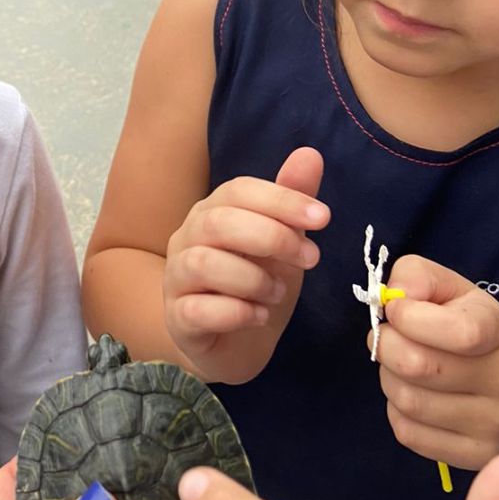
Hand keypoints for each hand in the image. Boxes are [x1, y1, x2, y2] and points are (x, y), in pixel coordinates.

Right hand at [163, 147, 328, 381]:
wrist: (233, 346)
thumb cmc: (255, 287)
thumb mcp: (282, 243)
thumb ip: (290, 201)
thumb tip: (310, 154)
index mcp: (211, 213)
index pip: (238, 190)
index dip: (281, 199)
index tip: (322, 218)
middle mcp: (186, 240)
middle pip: (218, 222)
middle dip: (272, 237)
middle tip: (311, 258)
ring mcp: (176, 280)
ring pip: (204, 264)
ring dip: (253, 279)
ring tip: (278, 293)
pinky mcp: (177, 320)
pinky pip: (198, 310)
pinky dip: (236, 312)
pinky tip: (258, 316)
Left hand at [375, 256, 498, 469]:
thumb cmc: (473, 334)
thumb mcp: (452, 292)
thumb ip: (417, 276)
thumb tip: (394, 295)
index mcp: (497, 333)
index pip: (457, 332)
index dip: (409, 317)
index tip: (397, 312)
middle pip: (415, 365)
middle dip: (386, 345)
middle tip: (390, 338)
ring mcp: (490, 424)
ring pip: (406, 400)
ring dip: (389, 377)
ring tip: (402, 367)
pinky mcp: (469, 455)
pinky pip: (406, 430)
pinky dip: (396, 410)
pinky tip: (414, 394)